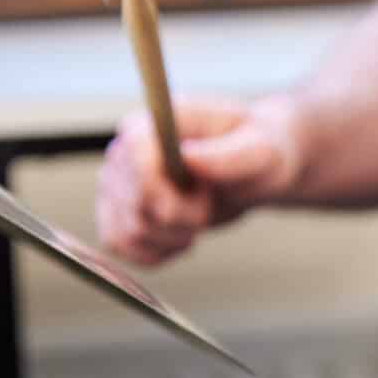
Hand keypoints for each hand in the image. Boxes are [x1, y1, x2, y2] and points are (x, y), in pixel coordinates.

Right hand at [96, 96, 302, 265]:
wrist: (253, 167)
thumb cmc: (258, 149)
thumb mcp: (261, 149)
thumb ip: (230, 154)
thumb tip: (189, 158)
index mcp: (150, 124)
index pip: (135, 158)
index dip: (166, 188)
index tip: (203, 193)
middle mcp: (122, 152)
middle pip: (134, 204)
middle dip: (181, 218)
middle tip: (208, 203)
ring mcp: (116, 184)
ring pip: (128, 232)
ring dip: (172, 237)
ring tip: (198, 217)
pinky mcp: (118, 213)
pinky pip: (121, 246)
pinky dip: (155, 252)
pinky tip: (182, 236)